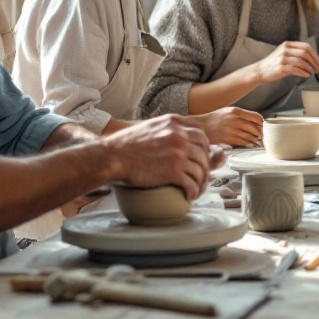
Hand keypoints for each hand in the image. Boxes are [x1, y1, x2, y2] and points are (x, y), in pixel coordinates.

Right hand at [102, 115, 222, 198]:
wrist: (112, 156)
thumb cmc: (125, 145)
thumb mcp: (150, 127)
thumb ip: (166, 130)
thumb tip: (177, 137)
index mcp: (174, 123)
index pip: (201, 134)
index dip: (204, 148)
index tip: (201, 158)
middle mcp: (179, 135)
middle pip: (204, 152)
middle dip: (206, 166)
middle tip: (201, 176)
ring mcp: (178, 152)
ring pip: (201, 169)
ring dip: (201, 181)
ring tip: (196, 189)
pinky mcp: (173, 170)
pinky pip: (192, 183)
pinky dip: (194, 191)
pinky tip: (190, 195)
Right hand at [187, 106, 262, 147]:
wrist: (200, 126)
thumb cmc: (215, 119)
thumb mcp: (228, 111)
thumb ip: (241, 115)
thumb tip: (257, 122)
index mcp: (236, 111)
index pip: (257, 117)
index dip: (262, 123)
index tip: (262, 127)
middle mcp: (234, 119)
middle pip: (255, 128)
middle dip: (260, 133)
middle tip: (262, 136)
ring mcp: (231, 130)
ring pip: (250, 136)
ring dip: (255, 140)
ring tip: (257, 141)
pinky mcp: (228, 139)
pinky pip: (243, 142)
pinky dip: (248, 144)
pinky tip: (249, 144)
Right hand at [253, 41, 318, 83]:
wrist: (260, 71)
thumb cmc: (274, 64)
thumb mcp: (284, 54)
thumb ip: (296, 54)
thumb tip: (313, 60)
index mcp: (288, 45)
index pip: (307, 47)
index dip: (316, 56)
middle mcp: (285, 49)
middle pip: (306, 53)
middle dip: (315, 62)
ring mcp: (282, 58)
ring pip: (302, 61)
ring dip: (310, 68)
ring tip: (312, 73)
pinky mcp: (280, 67)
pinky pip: (296, 69)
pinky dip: (303, 72)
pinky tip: (306, 75)